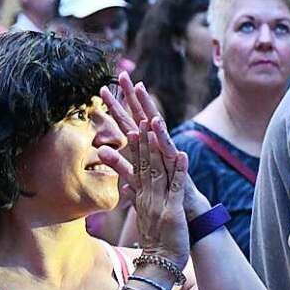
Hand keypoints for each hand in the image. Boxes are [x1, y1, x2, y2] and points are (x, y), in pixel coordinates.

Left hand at [100, 72, 206, 217]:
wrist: (187, 214)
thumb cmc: (164, 196)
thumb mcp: (138, 182)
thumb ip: (122, 169)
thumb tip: (104, 158)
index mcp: (145, 149)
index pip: (127, 123)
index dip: (115, 108)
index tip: (102, 90)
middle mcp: (157, 146)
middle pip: (140, 117)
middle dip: (130, 96)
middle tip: (121, 75)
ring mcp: (167, 153)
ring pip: (156, 125)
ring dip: (148, 107)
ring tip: (140, 88)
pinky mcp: (177, 165)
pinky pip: (168, 147)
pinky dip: (162, 135)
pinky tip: (155, 122)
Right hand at [100, 117, 189, 267]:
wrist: (158, 264)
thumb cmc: (155, 243)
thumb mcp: (143, 218)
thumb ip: (137, 200)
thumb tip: (128, 186)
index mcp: (141, 198)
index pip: (136, 168)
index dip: (135, 148)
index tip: (133, 129)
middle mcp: (147, 197)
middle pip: (143, 164)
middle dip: (143, 140)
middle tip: (141, 118)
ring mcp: (159, 202)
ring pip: (157, 170)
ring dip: (156, 147)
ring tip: (156, 127)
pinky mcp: (172, 211)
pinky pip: (176, 187)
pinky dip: (179, 170)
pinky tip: (182, 154)